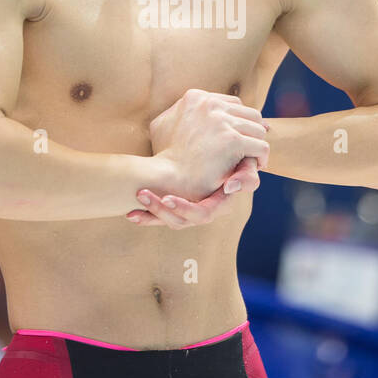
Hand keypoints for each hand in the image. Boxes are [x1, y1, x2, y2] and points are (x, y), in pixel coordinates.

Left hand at [128, 157, 260, 228]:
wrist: (223, 155)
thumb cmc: (238, 159)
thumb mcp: (246, 165)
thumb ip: (246, 175)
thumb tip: (230, 186)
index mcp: (218, 205)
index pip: (202, 214)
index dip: (185, 208)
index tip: (168, 198)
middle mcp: (203, 212)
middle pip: (181, 221)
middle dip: (160, 210)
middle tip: (143, 194)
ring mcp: (189, 212)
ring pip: (169, 221)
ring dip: (150, 213)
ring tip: (134, 202)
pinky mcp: (177, 208)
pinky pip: (160, 218)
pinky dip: (146, 217)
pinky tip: (131, 214)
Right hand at [148, 88, 268, 199]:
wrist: (164, 177)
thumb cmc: (162, 157)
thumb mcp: (163, 125)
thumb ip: (177, 112)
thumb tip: (188, 105)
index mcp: (195, 97)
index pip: (232, 103)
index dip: (238, 122)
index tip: (240, 137)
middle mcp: (210, 105)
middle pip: (249, 114)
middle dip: (250, 132)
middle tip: (249, 149)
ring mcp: (222, 121)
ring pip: (258, 129)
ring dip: (256, 145)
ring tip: (251, 159)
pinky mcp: (232, 141)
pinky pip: (261, 147)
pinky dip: (262, 158)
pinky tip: (255, 167)